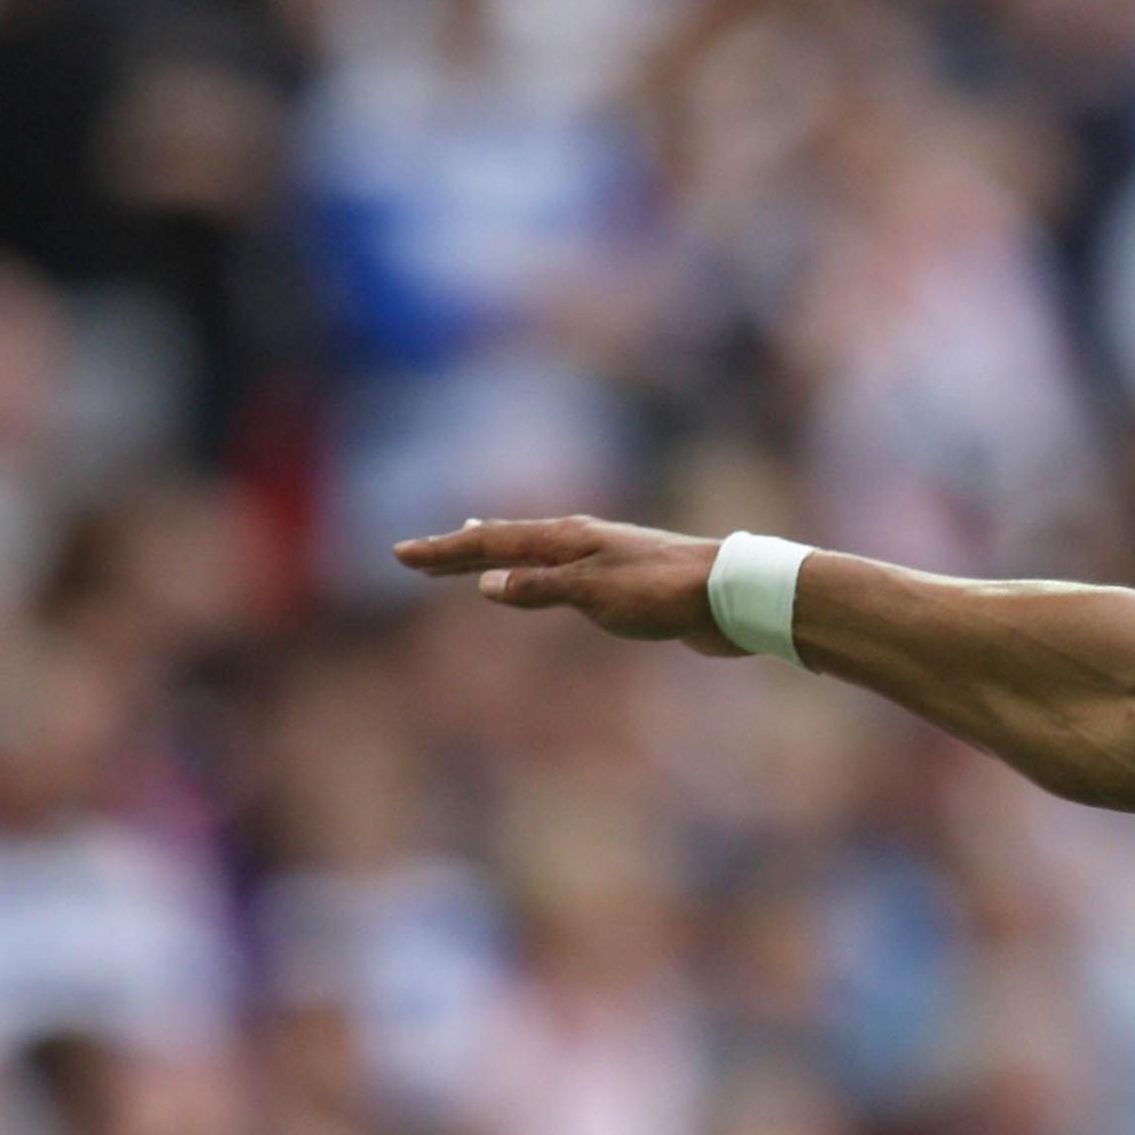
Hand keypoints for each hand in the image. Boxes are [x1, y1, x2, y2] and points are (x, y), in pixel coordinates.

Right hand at [393, 517, 740, 652]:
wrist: (734, 595)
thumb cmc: (665, 591)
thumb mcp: (594, 593)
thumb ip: (541, 588)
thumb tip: (488, 585)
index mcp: (567, 539)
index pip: (491, 545)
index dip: (445, 551)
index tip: (401, 553)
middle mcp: (580, 541)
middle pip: (507, 543)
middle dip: (460, 550)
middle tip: (419, 553)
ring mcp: (603, 558)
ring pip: (535, 554)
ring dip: (499, 553)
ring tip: (475, 544)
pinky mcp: (625, 581)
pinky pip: (563, 574)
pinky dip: (537, 571)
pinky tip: (545, 579)